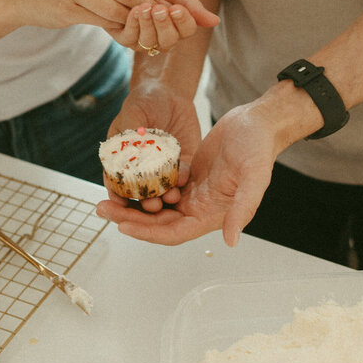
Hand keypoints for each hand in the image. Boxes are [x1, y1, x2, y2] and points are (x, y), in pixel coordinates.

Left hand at [96, 102, 280, 245]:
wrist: (258, 122)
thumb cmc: (259, 147)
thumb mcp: (255, 177)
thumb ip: (242, 210)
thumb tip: (230, 240)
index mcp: (213, 214)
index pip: (174, 233)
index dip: (148, 232)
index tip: (123, 225)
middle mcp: (200, 208)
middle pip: (158, 222)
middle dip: (130, 219)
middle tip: (103, 208)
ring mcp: (192, 192)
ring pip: (155, 206)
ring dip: (131, 204)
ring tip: (106, 197)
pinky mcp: (187, 176)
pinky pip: (159, 187)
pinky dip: (142, 186)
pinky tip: (123, 179)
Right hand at [101, 80, 202, 211]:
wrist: (170, 94)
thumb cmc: (145, 101)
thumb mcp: (134, 111)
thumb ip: (131, 129)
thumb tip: (130, 145)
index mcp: (122, 160)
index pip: (116, 183)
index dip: (117, 195)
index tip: (121, 204)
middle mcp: (141, 169)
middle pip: (140, 193)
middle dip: (144, 203)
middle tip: (151, 205)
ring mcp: (162, 169)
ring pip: (161, 190)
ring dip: (165, 197)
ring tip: (170, 197)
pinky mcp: (181, 164)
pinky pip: (180, 176)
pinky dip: (180, 180)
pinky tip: (182, 180)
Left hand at [110, 0, 218, 52]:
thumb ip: (191, 5)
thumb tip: (215, 22)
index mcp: (176, 23)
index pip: (187, 31)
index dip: (183, 22)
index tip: (177, 8)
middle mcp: (160, 35)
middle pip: (169, 42)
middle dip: (165, 25)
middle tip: (160, 8)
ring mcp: (141, 38)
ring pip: (149, 43)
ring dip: (148, 25)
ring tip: (144, 7)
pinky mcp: (124, 37)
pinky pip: (130, 39)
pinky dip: (134, 24)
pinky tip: (134, 10)